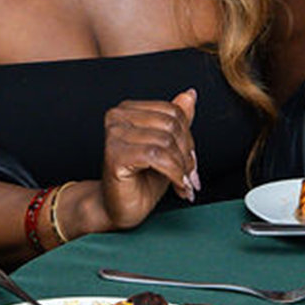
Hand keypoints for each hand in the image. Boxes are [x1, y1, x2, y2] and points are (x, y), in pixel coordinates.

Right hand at [98, 89, 198, 231]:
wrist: (120, 209)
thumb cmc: (141, 180)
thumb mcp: (168, 147)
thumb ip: (177, 120)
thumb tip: (189, 95)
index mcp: (129, 110)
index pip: (174, 111)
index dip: (189, 138)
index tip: (191, 162)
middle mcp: (118, 117)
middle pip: (172, 125)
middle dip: (187, 154)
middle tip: (189, 176)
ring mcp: (114, 134)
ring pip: (166, 142)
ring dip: (182, 168)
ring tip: (183, 184)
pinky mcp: (115, 155)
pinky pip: (157, 157)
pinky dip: (174, 174)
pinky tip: (178, 187)